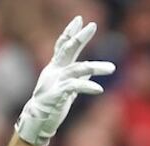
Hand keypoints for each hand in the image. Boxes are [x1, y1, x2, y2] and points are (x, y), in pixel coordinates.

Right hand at [15, 16, 115, 145]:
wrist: (37, 120)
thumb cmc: (53, 103)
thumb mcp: (67, 87)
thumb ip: (77, 77)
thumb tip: (90, 71)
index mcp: (56, 67)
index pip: (63, 45)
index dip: (70, 32)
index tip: (80, 20)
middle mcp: (54, 71)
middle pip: (68, 49)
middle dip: (80, 37)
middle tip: (93, 26)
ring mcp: (55, 81)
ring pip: (77, 69)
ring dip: (95, 67)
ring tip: (112, 68)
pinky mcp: (56, 95)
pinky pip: (74, 87)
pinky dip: (87, 86)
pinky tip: (99, 89)